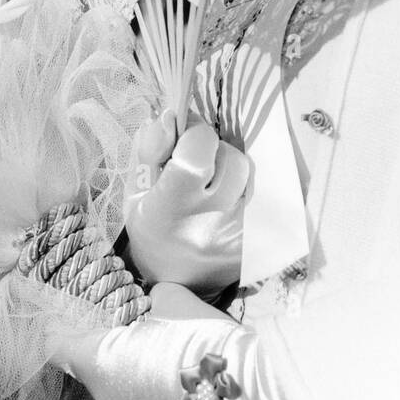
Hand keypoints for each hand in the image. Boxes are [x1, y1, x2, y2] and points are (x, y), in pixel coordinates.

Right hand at [124, 110, 248, 297]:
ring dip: (232, 172)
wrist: (177, 283)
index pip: (200, 148)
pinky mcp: (260, 243)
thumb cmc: (153, 228)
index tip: (184, 142)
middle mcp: (210, 223)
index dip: (194, 134)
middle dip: (214, 154)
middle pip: (231, 156)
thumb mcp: (137, 190)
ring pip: (249, 173)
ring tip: (213, 191)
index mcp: (171, 208)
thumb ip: (150, 148)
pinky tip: (228, 206)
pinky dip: (246, 192)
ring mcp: (240, 236)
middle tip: (199, 173)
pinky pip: (262, 195)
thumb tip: (171, 116)